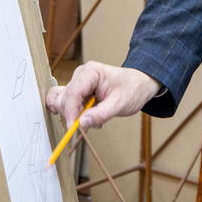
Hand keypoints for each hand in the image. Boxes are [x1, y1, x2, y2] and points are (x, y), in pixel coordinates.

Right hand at [45, 61, 160, 128]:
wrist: (139, 84)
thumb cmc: (132, 89)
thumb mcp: (120, 104)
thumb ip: (101, 114)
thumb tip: (81, 123)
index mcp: (90, 72)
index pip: (72, 93)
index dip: (70, 112)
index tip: (73, 129)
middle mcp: (80, 75)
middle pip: (63, 99)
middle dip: (73, 115)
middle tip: (92, 123)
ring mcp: (77, 82)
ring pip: (62, 102)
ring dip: (74, 115)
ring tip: (94, 118)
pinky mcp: (78, 90)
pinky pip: (65, 102)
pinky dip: (72, 113)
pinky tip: (86, 116)